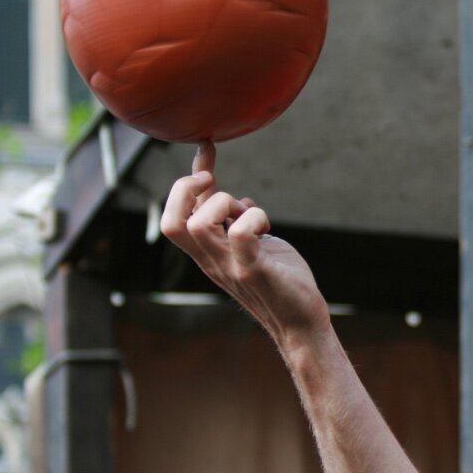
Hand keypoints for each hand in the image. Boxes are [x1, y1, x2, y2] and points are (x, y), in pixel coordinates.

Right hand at [160, 141, 331, 349]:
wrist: (301, 321)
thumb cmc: (279, 281)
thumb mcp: (252, 243)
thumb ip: (238, 222)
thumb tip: (234, 197)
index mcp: (208, 253)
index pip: (173, 218)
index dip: (183, 182)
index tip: (206, 151)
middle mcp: (211, 260)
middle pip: (171, 223)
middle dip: (187, 191)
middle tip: (216, 183)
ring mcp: (230, 266)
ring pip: (197, 226)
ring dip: (222, 205)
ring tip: (247, 211)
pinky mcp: (254, 271)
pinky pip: (240, 236)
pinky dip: (252, 219)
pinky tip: (265, 226)